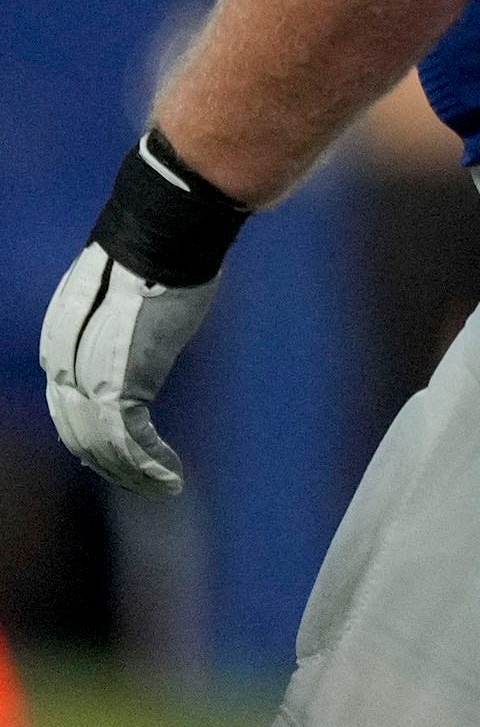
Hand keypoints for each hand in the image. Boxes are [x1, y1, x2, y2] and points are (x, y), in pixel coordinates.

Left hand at [41, 244, 218, 494]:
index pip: (68, 406)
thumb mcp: (132, 291)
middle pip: (78, 434)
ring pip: (101, 447)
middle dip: (111, 466)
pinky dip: (150, 466)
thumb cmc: (159, 251)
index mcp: (60, 344)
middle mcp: (63, 367)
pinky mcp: (120, 386)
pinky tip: (171, 479)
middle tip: (143, 484)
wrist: (161, 237)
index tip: (121, 455)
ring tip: (164, 489)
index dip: (92, 437)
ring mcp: (88, 378)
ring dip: (134, 475)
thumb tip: (148, 317)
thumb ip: (127, 320)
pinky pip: (128, 442)